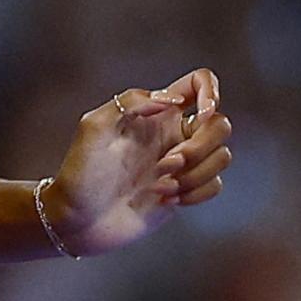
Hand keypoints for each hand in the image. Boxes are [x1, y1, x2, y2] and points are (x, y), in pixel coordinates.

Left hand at [43, 67, 232, 256]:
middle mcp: (171, 132)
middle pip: (221, 124)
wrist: (79, 218)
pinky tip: (165, 199)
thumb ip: (130, 103)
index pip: (198, 82)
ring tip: (157, 186)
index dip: (211, 92)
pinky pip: (216, 184)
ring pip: (222, 156)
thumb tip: (172, 99)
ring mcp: (181, 161)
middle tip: (164, 164)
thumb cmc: (81, 171)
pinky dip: (195, 193)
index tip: (198, 116)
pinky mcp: (186, 189)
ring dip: (194, 174)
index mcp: (153, 111)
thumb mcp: (94, 127)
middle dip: (199, 147)